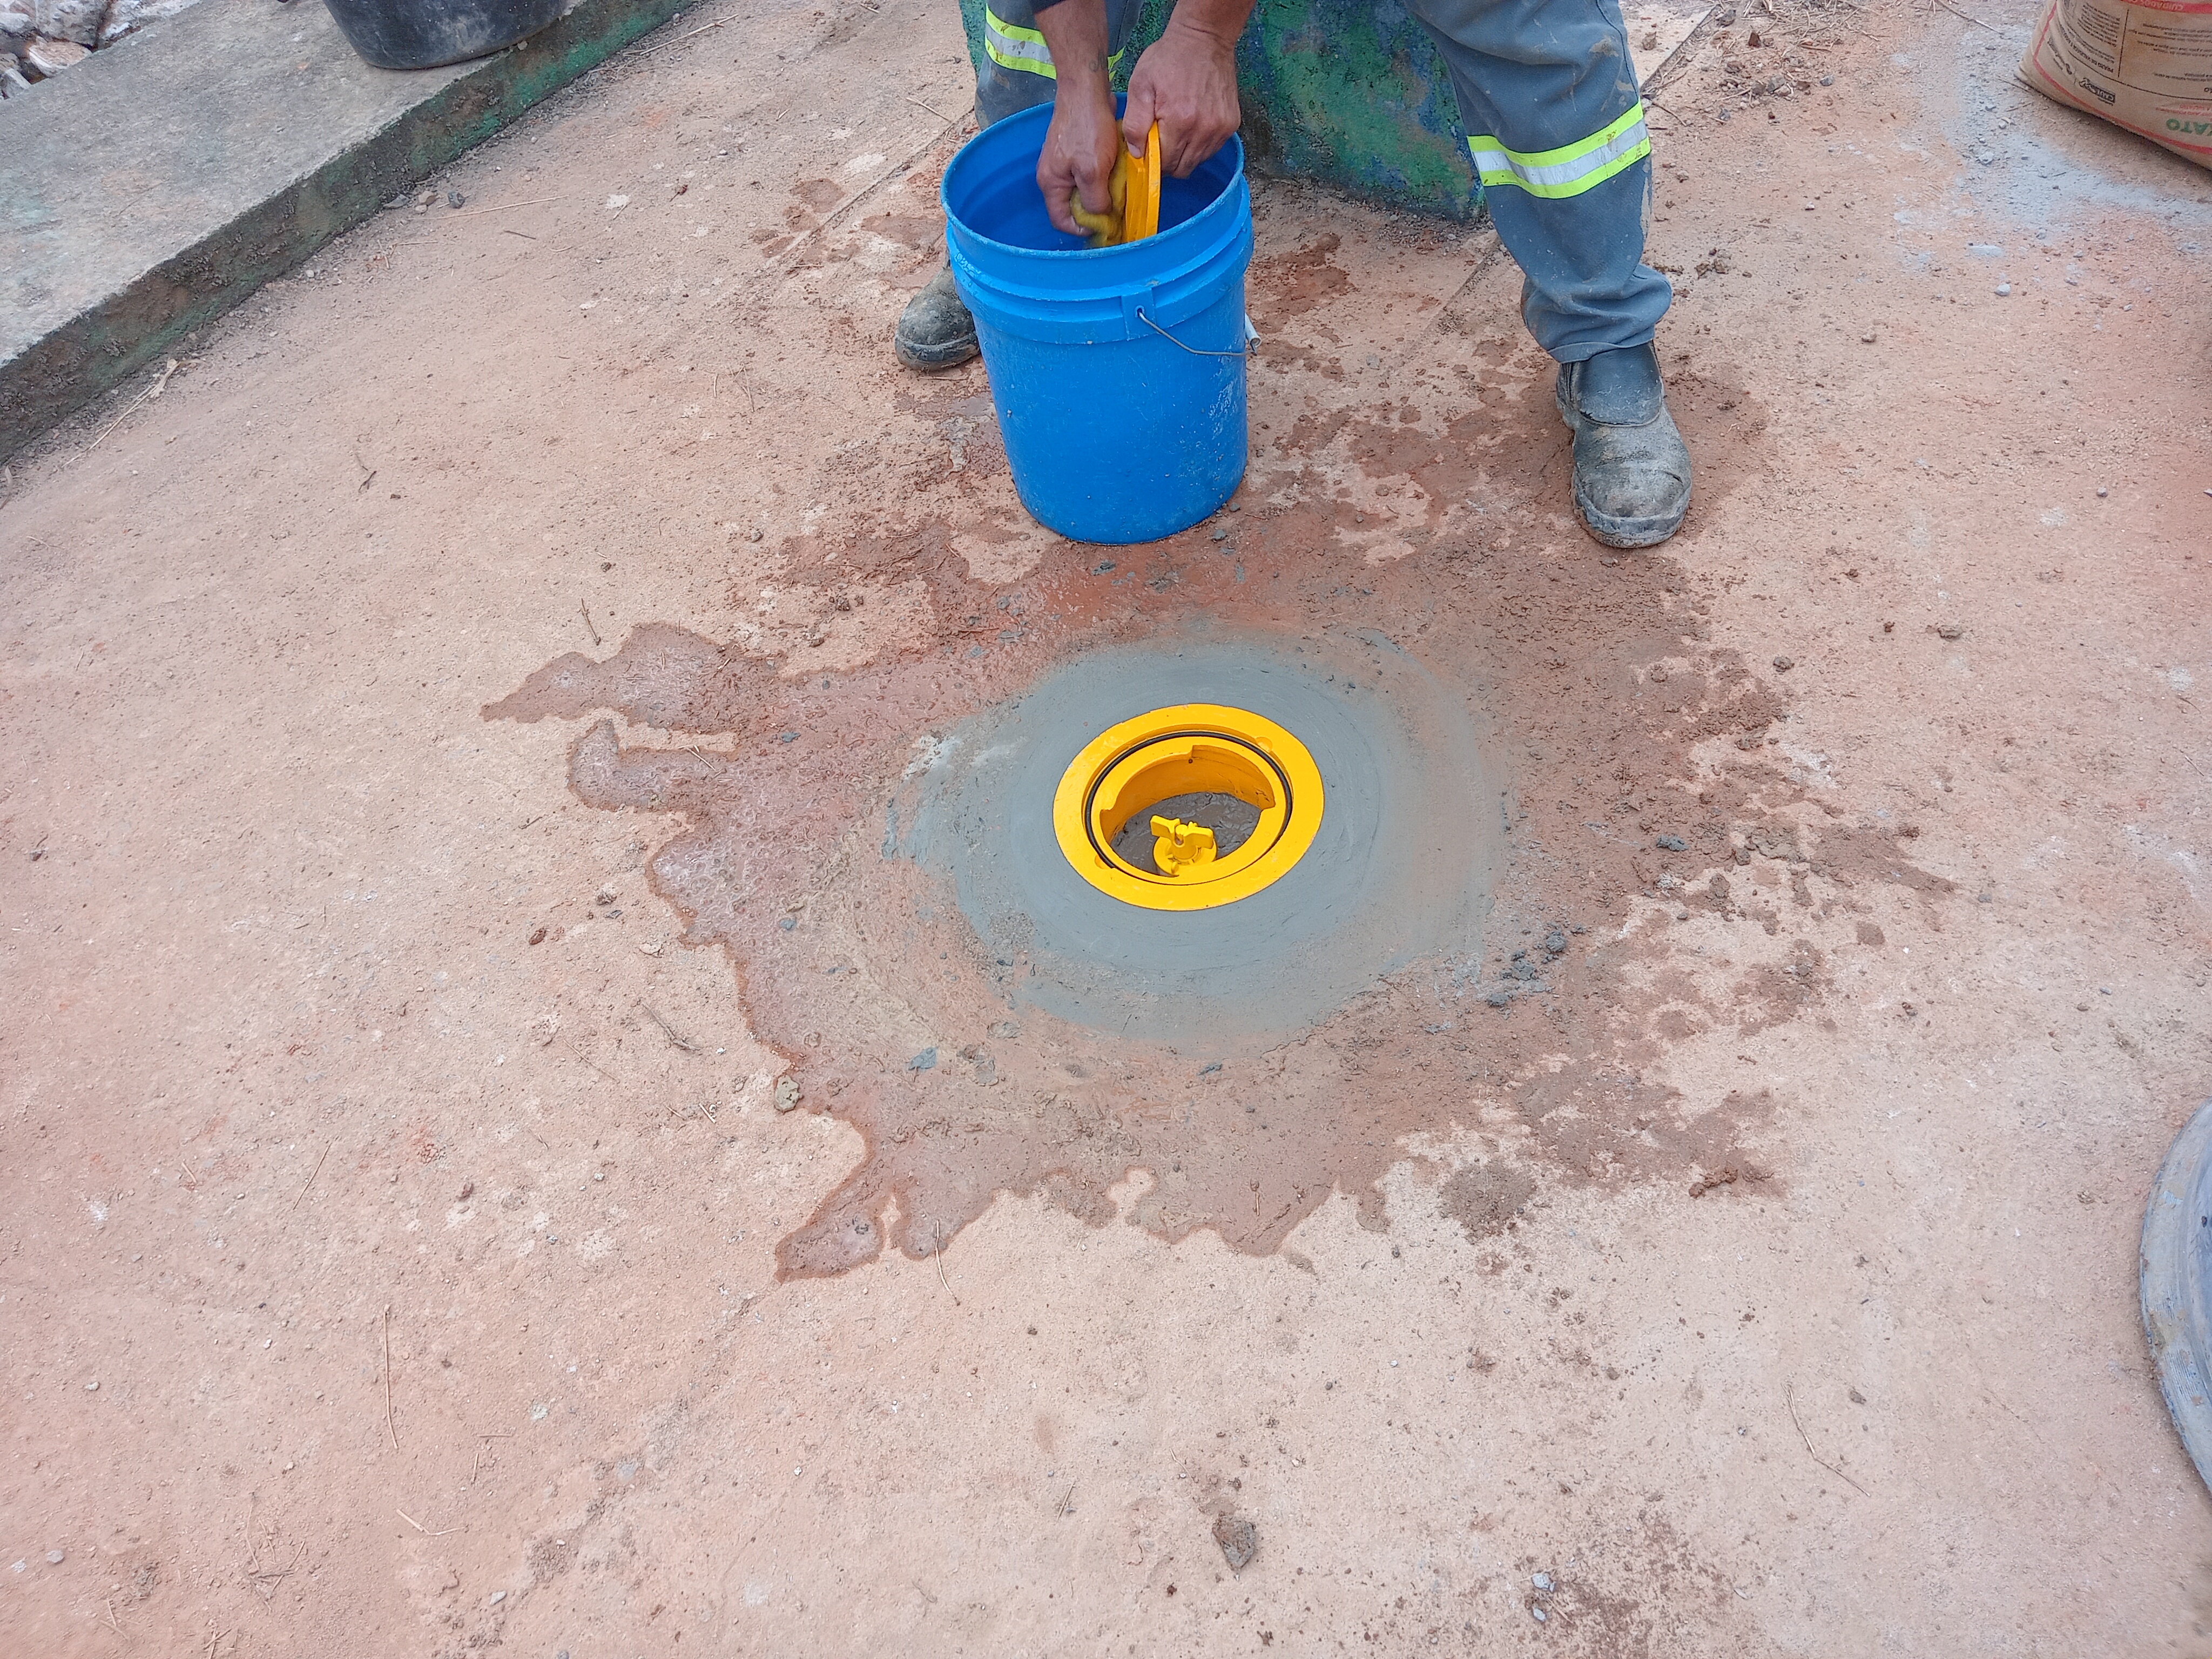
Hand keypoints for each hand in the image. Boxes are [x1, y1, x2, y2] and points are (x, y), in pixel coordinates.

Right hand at [1033, 0, 1121, 236]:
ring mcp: (1063, 163)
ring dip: (1100, 194)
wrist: (1086, 90)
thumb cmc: (1087, 128)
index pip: (1061, 221)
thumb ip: (1094, 199)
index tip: (1105, 226)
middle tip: (1117, 211)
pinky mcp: (1074, 152)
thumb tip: (1099, 215)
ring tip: (1118, 192)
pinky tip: (1115, 175)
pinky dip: (1101, 179)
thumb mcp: (1092, 170)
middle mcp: (1053, 176)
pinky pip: (1086, 175)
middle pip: (1072, 207)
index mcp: (1050, 183)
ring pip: (1082, 191)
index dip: (1082, 229)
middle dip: (1094, 212)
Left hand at [1123, 13, 1241, 176]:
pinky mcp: (1231, 125)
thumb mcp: (1140, 85)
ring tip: (1177, 129)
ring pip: (1198, 161)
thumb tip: (1137, 153)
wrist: (1204, 38)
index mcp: (1179, 122)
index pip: (1164, 164)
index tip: (1148, 147)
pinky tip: (1192, 125)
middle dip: (1168, 161)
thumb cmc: (1169, 59)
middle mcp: (1203, 130)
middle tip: (1161, 140)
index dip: (1153, 160)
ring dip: (1184, 154)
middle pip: (1182, 168)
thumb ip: (1135, 123)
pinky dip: (1200, 145)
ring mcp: (1220, 129)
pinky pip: (1212, 149)